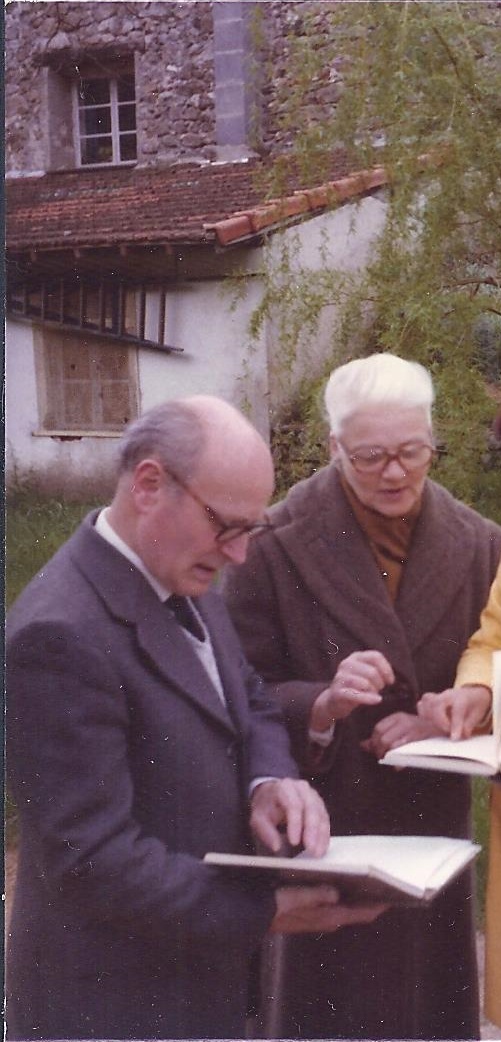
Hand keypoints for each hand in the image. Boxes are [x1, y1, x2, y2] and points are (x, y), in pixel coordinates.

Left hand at [250, 778, 329, 857]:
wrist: (272, 795)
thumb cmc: (266, 807)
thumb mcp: (258, 818)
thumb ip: (266, 831)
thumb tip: (276, 846)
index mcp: (285, 787)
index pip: (293, 804)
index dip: (295, 824)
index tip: (294, 842)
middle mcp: (302, 788)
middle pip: (311, 808)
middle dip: (312, 831)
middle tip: (311, 849)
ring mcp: (313, 796)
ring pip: (321, 814)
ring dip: (321, 835)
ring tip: (317, 853)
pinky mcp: (319, 805)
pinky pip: (325, 820)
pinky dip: (324, 835)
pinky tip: (321, 848)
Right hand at [270, 885, 386, 933]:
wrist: (253, 918)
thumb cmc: (273, 906)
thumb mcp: (293, 897)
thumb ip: (316, 895)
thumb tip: (337, 892)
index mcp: (328, 916)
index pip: (363, 913)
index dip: (380, 904)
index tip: (396, 891)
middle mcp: (329, 918)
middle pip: (359, 909)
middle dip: (373, 895)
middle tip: (386, 878)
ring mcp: (322, 917)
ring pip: (349, 905)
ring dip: (359, 893)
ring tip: (369, 874)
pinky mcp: (314, 912)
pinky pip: (337, 903)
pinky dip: (345, 892)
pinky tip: (344, 877)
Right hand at [310, 651, 393, 732]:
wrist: (334, 701)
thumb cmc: (356, 687)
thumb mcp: (365, 674)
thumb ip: (377, 670)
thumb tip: (390, 678)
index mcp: (355, 656)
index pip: (375, 656)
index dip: (386, 669)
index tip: (391, 681)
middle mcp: (346, 664)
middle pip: (372, 671)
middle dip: (380, 683)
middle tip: (379, 690)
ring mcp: (340, 678)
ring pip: (365, 683)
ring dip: (374, 691)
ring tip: (374, 695)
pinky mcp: (337, 692)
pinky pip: (357, 695)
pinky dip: (369, 698)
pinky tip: (376, 700)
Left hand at [360, 711, 438, 759]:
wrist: (442, 726)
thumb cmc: (420, 730)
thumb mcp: (401, 729)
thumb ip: (382, 736)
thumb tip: (363, 745)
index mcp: (397, 717)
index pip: (378, 728)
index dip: (373, 741)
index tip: (375, 751)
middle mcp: (403, 720)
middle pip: (383, 736)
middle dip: (379, 750)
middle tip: (381, 757)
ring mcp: (412, 728)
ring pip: (391, 743)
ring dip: (387, 755)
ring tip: (389, 761)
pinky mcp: (419, 737)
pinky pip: (403, 749)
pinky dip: (398, 760)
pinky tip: (397, 766)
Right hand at [417, 685, 491, 740]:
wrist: (472, 693)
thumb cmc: (474, 705)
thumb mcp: (477, 715)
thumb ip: (468, 726)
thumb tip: (461, 735)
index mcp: (462, 698)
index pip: (458, 710)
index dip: (456, 725)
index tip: (455, 738)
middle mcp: (447, 695)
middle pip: (437, 704)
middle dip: (440, 721)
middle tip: (447, 732)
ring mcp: (437, 696)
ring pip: (425, 703)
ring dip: (430, 718)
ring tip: (438, 728)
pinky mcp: (430, 700)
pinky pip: (421, 705)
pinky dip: (424, 716)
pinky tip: (432, 724)